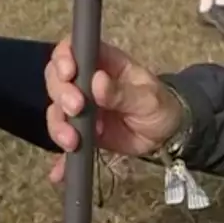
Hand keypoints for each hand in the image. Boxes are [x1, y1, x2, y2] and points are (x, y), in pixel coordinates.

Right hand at [44, 39, 182, 183]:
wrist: (166, 136)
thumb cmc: (160, 106)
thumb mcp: (147, 98)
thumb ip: (123, 92)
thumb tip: (98, 81)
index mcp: (104, 64)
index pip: (74, 49)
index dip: (64, 57)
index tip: (68, 73)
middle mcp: (86, 82)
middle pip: (57, 79)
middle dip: (61, 94)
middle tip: (76, 109)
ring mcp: (82, 108)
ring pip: (56, 110)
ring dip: (59, 125)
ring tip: (73, 141)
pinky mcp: (81, 132)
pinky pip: (65, 142)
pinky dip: (61, 158)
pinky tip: (59, 173)